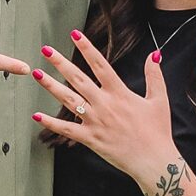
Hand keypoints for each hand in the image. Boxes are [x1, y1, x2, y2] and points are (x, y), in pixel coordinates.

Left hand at [31, 32, 181, 194]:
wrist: (153, 160)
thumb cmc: (158, 132)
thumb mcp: (159, 100)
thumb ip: (154, 76)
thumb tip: (154, 55)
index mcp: (120, 93)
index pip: (100, 64)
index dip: (86, 48)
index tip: (75, 35)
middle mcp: (104, 104)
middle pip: (78, 78)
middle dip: (60, 62)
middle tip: (46, 50)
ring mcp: (95, 121)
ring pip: (68, 100)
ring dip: (51, 86)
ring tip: (37, 74)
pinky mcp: (90, 138)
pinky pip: (66, 129)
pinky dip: (50, 123)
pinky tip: (36, 115)